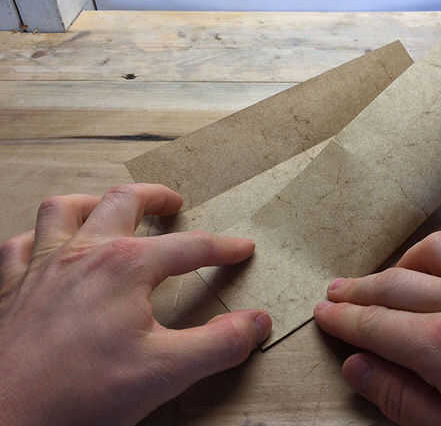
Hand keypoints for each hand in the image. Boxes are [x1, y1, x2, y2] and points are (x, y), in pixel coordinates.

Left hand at [0, 184, 270, 425]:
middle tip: (173, 202)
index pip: (190, 247)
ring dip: (92, 202)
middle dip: (155, 197)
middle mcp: (83, 254)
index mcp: (125, 266)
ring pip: (63, 210)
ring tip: (109, 207)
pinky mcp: (9, 289)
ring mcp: (41, 267)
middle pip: (123, 202)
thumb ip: (219, 344)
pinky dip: (37, 237)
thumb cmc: (80, 396)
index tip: (240, 249)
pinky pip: (18, 246)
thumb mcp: (167, 372)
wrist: (5, 421)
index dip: (222, 247)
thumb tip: (257, 323)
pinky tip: (47, 246)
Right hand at [314, 231, 440, 425]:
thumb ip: (404, 400)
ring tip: (383, 282)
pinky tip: (438, 273)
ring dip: (400, 264)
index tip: (323, 314)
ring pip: (433, 252)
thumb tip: (357, 368)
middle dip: (358, 290)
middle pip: (396, 284)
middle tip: (335, 294)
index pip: (377, 323)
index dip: (344, 319)